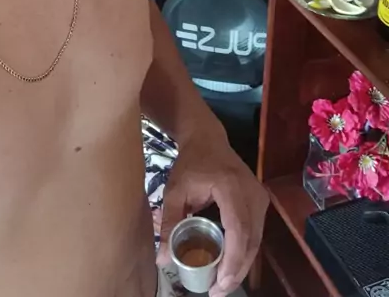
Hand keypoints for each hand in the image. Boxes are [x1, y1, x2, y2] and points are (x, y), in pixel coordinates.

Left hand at [157, 121, 267, 296]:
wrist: (208, 139)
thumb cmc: (191, 163)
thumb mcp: (175, 190)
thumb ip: (169, 223)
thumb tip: (162, 259)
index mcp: (232, 187)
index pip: (238, 229)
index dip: (232, 260)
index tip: (219, 283)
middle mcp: (252, 193)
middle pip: (251, 240)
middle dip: (236, 270)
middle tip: (217, 291)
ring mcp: (260, 197)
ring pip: (256, 240)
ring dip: (241, 265)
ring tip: (222, 285)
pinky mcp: (260, 202)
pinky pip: (255, 233)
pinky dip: (244, 253)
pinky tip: (230, 267)